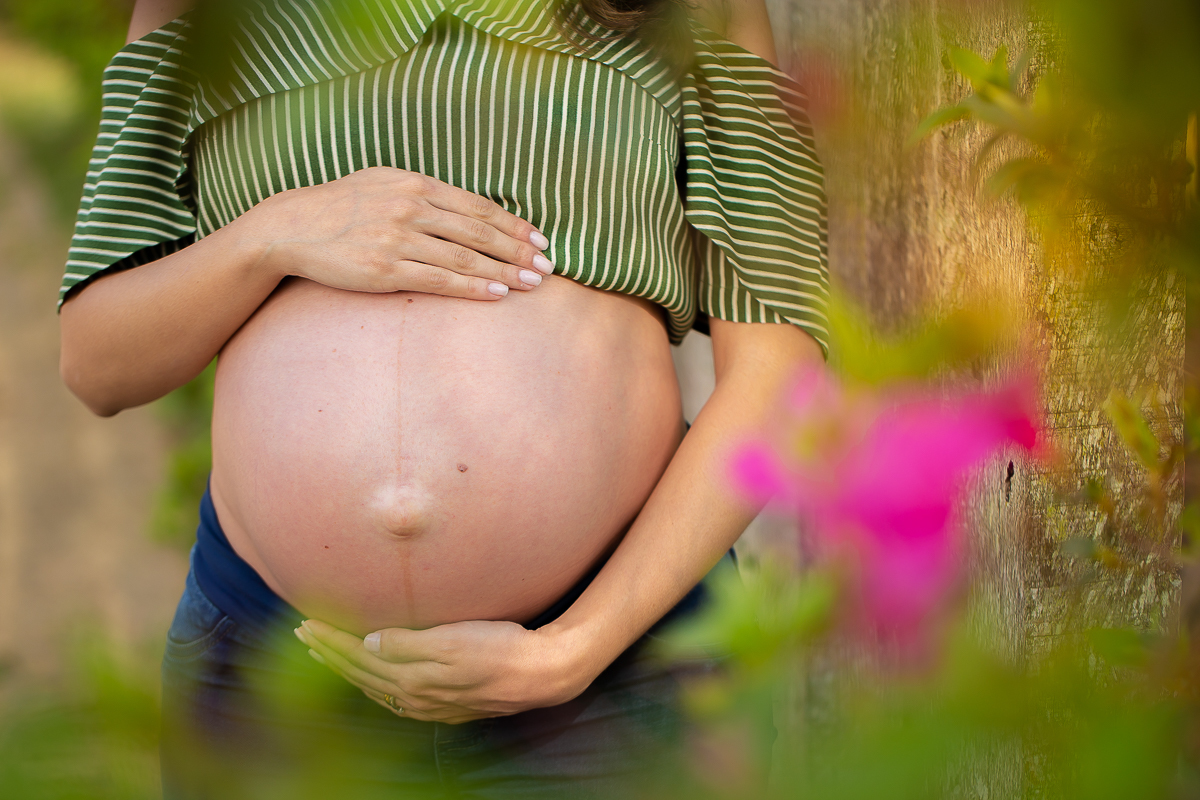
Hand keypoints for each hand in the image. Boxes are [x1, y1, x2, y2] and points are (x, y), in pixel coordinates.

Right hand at [242, 166, 553, 299]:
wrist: (291, 226)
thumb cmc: (341, 207)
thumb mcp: (383, 184)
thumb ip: (424, 193)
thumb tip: (467, 209)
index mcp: (415, 183)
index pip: (477, 206)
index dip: (513, 224)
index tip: (539, 239)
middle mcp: (410, 207)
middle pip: (479, 231)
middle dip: (518, 250)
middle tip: (548, 266)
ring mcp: (397, 239)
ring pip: (465, 256)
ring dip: (505, 271)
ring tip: (533, 283)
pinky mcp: (384, 270)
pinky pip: (439, 280)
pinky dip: (472, 286)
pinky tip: (497, 293)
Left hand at [294, 618, 585, 723]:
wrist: (541, 673)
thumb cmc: (501, 649)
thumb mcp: (453, 640)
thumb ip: (407, 644)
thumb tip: (366, 643)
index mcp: (411, 679)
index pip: (357, 657)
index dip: (330, 640)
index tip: (307, 623)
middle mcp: (414, 697)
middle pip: (360, 675)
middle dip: (329, 655)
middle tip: (304, 635)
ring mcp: (430, 705)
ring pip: (375, 688)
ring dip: (347, 671)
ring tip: (327, 656)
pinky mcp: (445, 705)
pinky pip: (394, 697)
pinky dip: (373, 684)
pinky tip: (374, 679)